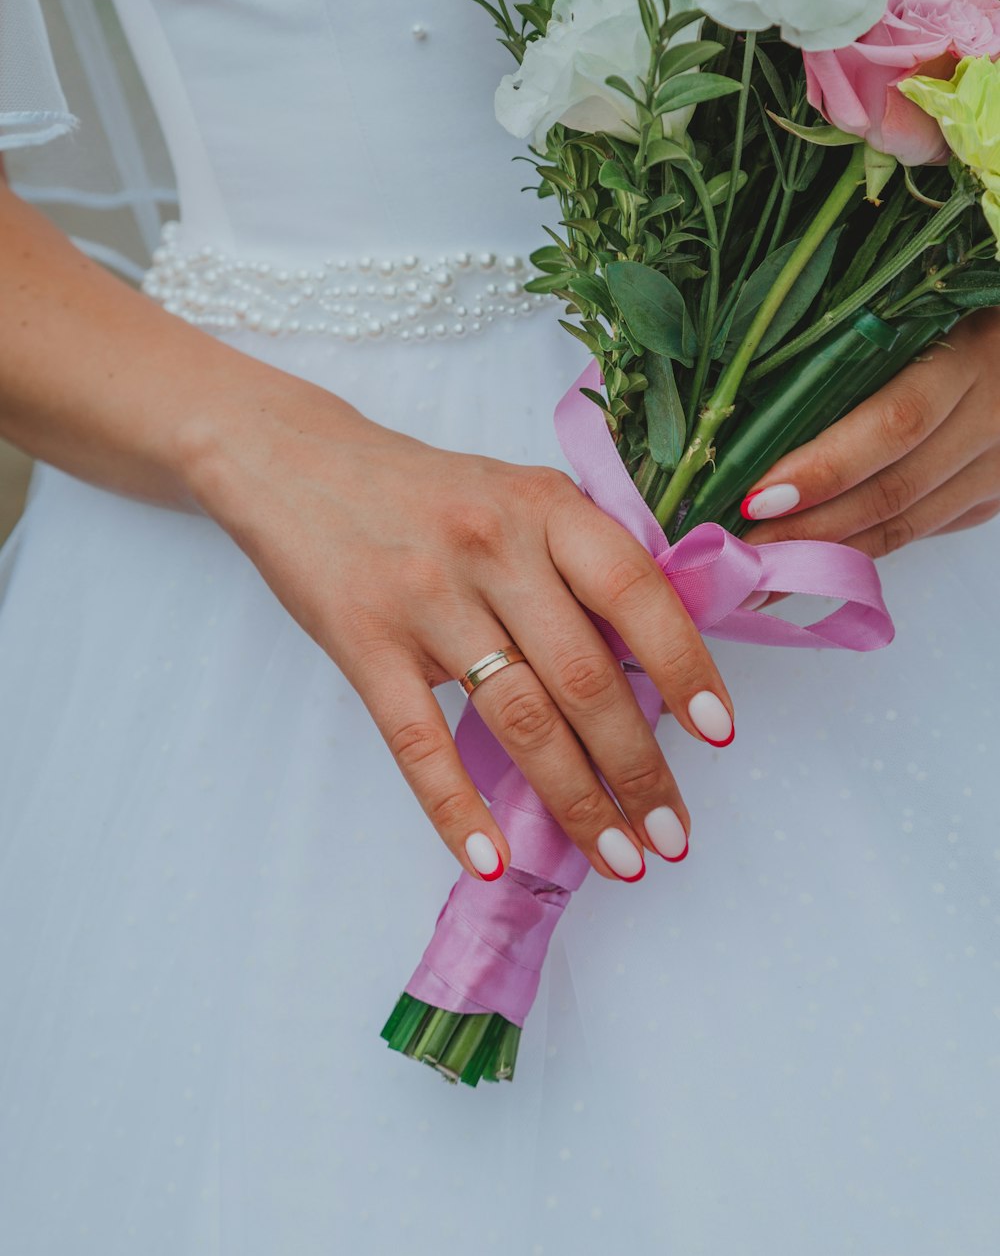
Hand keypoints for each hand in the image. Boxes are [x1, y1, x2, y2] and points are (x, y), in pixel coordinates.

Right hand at [184, 373, 735, 885]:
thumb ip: (579, 562)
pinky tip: (495, 859)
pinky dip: (457, 808)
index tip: (719, 736)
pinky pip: (419, 740)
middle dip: (638, 769)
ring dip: (574, 800)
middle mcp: (493, 546)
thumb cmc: (426, 491)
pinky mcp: (363, 641)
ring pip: (518, 717)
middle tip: (670, 835)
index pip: (635, 592)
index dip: (685, 667)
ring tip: (618, 858)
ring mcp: (425, 596)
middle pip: (583, 675)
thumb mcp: (515, 495)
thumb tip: (657, 669)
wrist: (296, 461)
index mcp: (544, 504)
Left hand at [741, 311, 999, 559]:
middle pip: (893, 489)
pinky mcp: (994, 495)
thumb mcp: (915, 314)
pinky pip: (920, 530)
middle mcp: (993, 417)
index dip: (823, 467)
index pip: (893, 423)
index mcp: (970, 356)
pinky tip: (814, 560)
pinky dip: (863, 546)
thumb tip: (756, 415)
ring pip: (905, 524)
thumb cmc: (951, 316)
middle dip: (809, 528)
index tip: (757, 497)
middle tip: (743, 551)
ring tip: (765, 570)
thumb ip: (851, 353)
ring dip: (829, 554)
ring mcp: (999, 465)